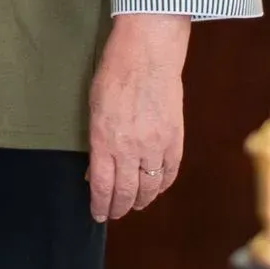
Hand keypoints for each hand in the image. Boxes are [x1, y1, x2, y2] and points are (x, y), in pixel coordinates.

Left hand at [87, 14, 187, 224]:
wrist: (148, 54)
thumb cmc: (115, 74)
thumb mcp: (95, 109)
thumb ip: (97, 142)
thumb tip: (97, 169)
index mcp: (104, 140)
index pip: (103, 186)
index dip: (101, 205)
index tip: (98, 214)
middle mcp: (130, 148)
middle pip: (126, 192)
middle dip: (119, 208)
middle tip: (114, 213)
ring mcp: (155, 145)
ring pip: (149, 186)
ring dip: (141, 200)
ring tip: (134, 204)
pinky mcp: (175, 139)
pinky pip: (170, 172)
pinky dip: (162, 185)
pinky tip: (155, 188)